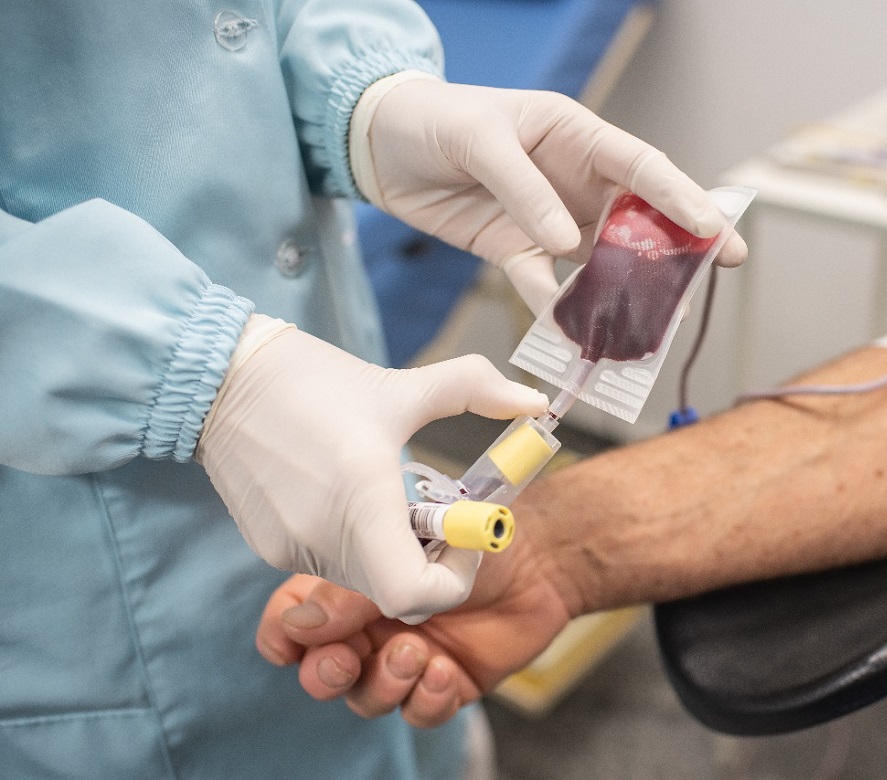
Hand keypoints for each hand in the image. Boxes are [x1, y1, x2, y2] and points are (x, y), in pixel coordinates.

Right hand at [197, 315, 547, 620]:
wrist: (218, 378)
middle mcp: (323, 536)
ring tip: (390, 493)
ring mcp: (289, 547)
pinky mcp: (268, 545)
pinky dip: (354, 542)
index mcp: (362, 498)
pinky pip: (328, 563)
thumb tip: (535, 402)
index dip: (452, 580)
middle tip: (435, 513)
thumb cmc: (313, 379)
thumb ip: (476, 392)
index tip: (462, 536)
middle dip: (429, 561)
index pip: (414, 595)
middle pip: (395, 592)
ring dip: (391, 551)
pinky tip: (348, 491)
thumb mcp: (403, 384)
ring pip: (363, 580)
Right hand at [255, 525, 572, 726]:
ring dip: (385, 682)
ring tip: (417, 652)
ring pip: (367, 697)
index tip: (289, 643)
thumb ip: (353, 588)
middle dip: (324, 673)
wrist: (538, 555)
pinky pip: (419, 713)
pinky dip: (427, 699)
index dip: (283, 634)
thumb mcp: (408, 549)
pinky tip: (445, 670)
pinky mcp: (445, 685)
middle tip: (347, 659)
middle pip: (321, 670)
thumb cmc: (471, 537)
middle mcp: (370, 627)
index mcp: (349, 586)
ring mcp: (405, 658)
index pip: (293, 619)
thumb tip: (300, 623)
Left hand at [354, 76, 747, 312]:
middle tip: (711, 279)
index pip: (641, 167)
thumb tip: (569, 243)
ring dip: (624, 291)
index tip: (714, 232)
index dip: (681, 199)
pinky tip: (574, 333)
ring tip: (653, 322)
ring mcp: (547, 219)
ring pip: (600, 260)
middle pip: (636, 219)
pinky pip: (544, 284)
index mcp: (577, 135)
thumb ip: (525, 190)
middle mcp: (573, 179)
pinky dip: (559, 310)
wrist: (379, 146)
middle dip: (675, 250)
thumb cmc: (435, 119)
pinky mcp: (514, 249)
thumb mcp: (480, 140)